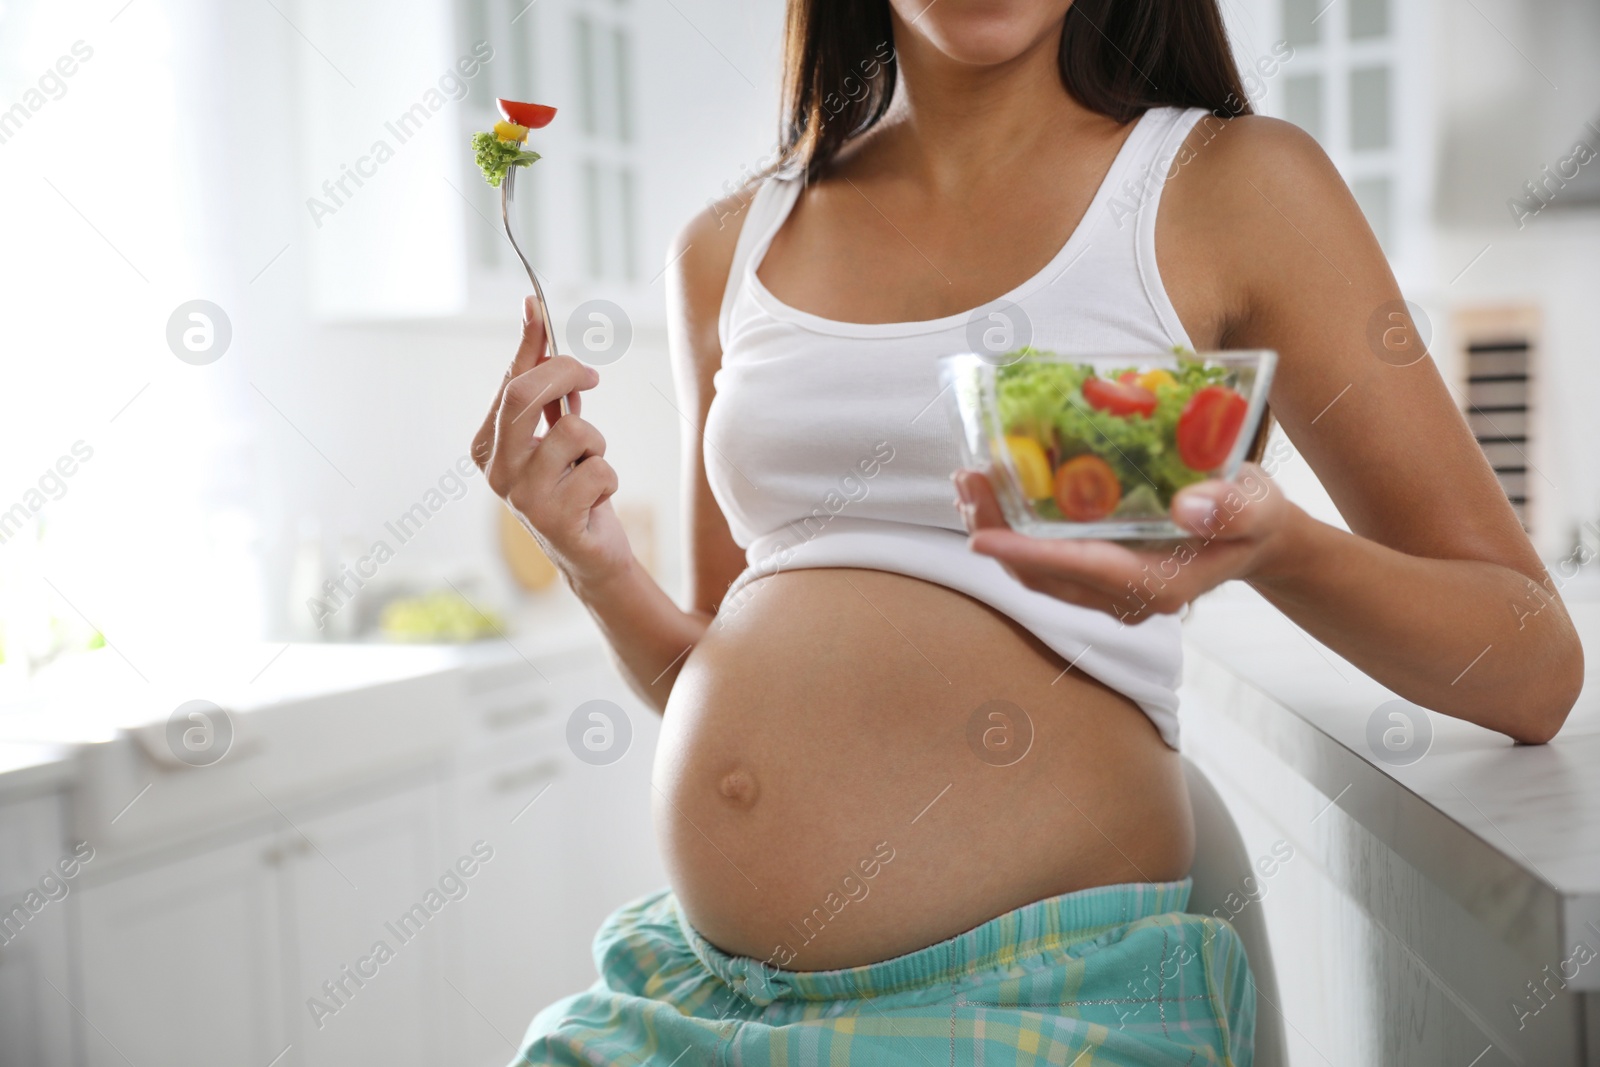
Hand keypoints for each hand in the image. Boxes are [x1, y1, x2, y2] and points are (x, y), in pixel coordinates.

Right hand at [472, 296, 630, 586]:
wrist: (590, 552)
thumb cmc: (571, 483)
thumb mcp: (554, 428)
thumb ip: (542, 381)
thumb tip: (534, 316)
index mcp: (488, 446)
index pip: (510, 383)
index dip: (530, 344)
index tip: (537, 306)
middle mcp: (496, 471)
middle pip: (526, 395)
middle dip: (567, 374)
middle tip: (590, 378)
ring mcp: (522, 497)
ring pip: (575, 432)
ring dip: (597, 443)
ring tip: (589, 466)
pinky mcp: (554, 518)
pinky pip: (599, 469)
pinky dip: (608, 477)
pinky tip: (595, 498)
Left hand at [952, 464, 1299, 623]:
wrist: (1255, 537)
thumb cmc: (1255, 518)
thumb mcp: (1258, 507)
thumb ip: (1233, 509)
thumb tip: (1190, 506)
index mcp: (1158, 585)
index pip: (1081, 571)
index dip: (1029, 555)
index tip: (982, 537)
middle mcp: (1123, 597)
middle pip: (1043, 575)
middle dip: (996, 534)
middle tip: (966, 481)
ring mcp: (1106, 589)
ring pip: (1035, 571)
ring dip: (996, 530)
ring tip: (966, 483)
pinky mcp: (1095, 572)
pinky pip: (1043, 558)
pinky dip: (1012, 529)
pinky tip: (991, 493)